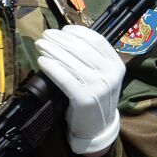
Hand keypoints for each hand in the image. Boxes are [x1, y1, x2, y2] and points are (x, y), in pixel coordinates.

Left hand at [34, 25, 125, 153]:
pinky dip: (51, 67)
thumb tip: (66, 38)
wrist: (98, 126)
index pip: (97, 40)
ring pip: (71, 61)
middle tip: (45, 35)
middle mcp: (110, 74)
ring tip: (40, 44)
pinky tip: (42, 61)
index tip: (62, 30)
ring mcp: (98, 86)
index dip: (77, 32)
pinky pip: (64, 78)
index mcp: (117, 65)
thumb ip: (93, 59)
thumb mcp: (103, 76)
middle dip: (60, 39)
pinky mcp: (84, 98)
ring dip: (52, 50)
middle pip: (81, 48)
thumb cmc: (97, 97)